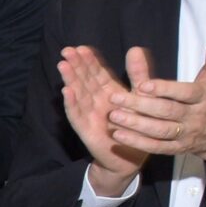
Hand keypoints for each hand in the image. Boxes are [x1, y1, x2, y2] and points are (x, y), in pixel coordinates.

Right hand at [57, 46, 149, 196]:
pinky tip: (66, 92)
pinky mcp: (86, 129)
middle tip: (67, 51)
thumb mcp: (142, 96)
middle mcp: (97, 101)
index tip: (81, 48)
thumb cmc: (136, 127)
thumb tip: (135, 48)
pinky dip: (72, 104)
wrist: (131, 158)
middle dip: (76, 65)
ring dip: (70, 80)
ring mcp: (89, 115)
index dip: (89, 60)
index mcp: (109, 92)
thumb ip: (139, 74)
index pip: (96, 72)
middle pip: (84, 80)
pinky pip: (77, 115)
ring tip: (63, 65)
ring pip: (78, 94)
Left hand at [108, 33, 205, 175]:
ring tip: (113, 117)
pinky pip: (157, 147)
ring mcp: (186, 134)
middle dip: (141, 105)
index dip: (164, 89)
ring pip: (160, 131)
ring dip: (136, 125)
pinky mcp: (178, 148)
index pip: (184, 93)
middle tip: (115, 98)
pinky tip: (119, 135)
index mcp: (204, 97)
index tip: (143, 85)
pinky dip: (138, 143)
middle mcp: (195, 117)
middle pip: (167, 111)